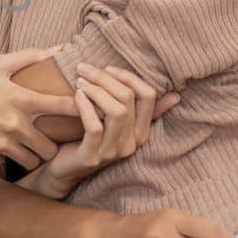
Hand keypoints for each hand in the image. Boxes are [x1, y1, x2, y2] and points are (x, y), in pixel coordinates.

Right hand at [0, 47, 80, 170]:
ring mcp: (1, 144)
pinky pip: (7, 163)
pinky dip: (6, 157)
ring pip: (32, 160)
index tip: (86, 112)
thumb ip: (27, 57)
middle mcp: (14, 124)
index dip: (81, 110)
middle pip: (51, 147)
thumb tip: (55, 49)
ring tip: (27, 148)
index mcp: (19, 98)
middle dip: (52, 145)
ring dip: (32, 155)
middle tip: (48, 140)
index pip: (64, 107)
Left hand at [24, 64, 179, 198]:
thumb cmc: (86, 137)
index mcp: (141, 131)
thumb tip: (175, 96)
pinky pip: (95, 127)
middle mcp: (132, 143)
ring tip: (79, 81)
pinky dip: (86, 107)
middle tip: (83, 69)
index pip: (148, 96)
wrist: (62, 169)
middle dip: (105, 79)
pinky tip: (76, 95)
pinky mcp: (92, 158)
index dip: (129, 77)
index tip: (107, 68)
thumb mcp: (112, 121)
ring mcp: (113, 152)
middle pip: (129, 99)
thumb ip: (135, 107)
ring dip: (96, 91)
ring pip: (116, 112)